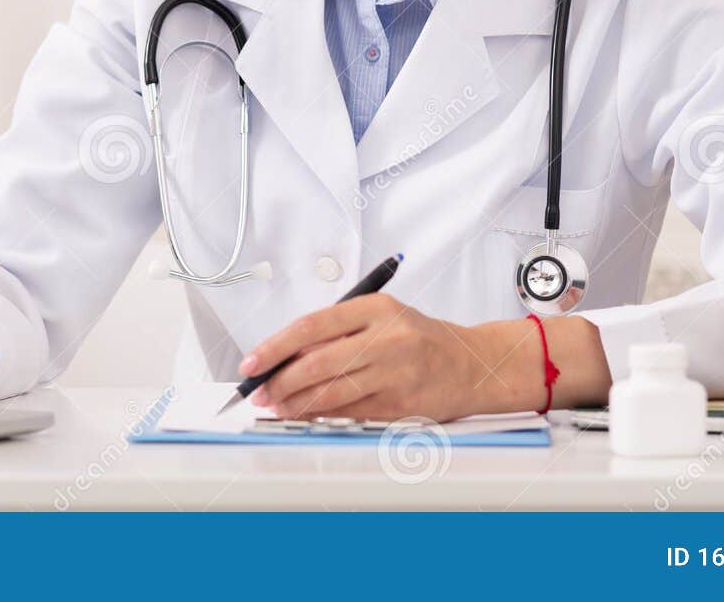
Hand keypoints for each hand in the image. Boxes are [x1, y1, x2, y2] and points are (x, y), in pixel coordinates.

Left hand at [237, 294, 500, 421]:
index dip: (275, 346)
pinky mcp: (400, 404)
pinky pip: (349, 412)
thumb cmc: (419, 339)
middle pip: (316, 362)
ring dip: (294, 403)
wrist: (472, 364)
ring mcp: (395, 373)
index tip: (251, 362)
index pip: (311, 326)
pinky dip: (321, 415)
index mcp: (375, 308)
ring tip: (275, 406)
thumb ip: (337, 331)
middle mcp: (386, 338)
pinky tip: (305, 414)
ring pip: (330, 392)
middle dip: (279, 381)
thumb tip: (284, 356)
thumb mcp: (380, 318)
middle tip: (259, 392)